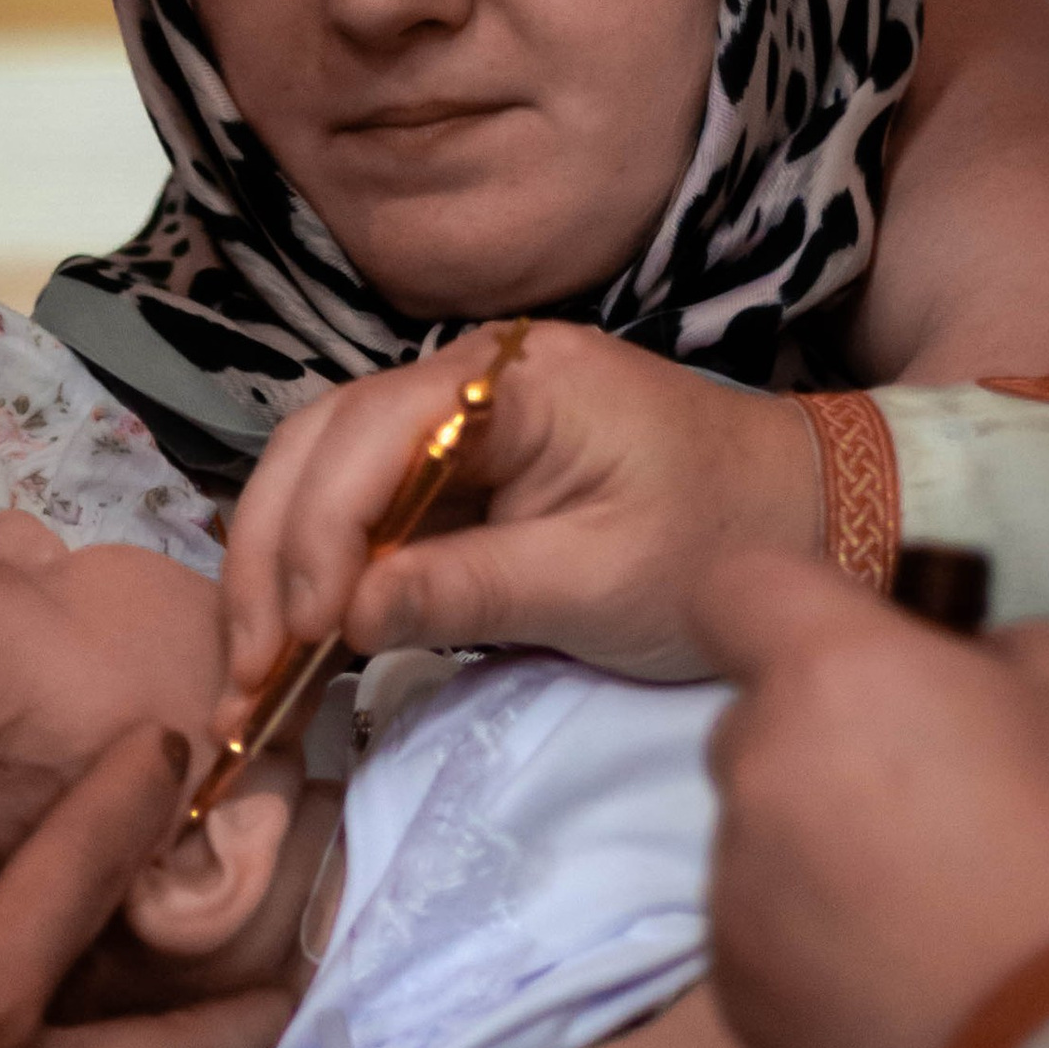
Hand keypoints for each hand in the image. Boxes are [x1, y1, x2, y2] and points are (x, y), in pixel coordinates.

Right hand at [218, 321, 822, 702]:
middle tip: (246, 672)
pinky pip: (361, 502)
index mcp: (510, 380)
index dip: (316, 542)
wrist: (803, 511)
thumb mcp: (599, 581)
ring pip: (321, 472)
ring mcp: (457, 415)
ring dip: (276, 566)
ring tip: (255, 668)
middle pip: (317, 448)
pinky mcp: (459, 462)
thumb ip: (468, 589)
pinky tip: (300, 637)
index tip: (298, 639)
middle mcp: (465, 375)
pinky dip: (320, 569)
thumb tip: (345, 619)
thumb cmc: (720, 541)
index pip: (366, 441)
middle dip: (268, 560)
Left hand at [698, 554, 1048, 1047]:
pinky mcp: (735, 991)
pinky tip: (902, 982)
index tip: (847, 645)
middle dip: (821, 741)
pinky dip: (811, 946)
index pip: (734, 589)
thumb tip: (968, 661)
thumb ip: (1009, 649)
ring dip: (816, 849)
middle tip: (929, 799)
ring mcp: (734, 888)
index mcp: (833, 674)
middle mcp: (758, 770)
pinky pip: (760, 936)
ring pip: (758, 836)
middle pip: (754, 723)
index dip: (782, 607)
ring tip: (926, 912)